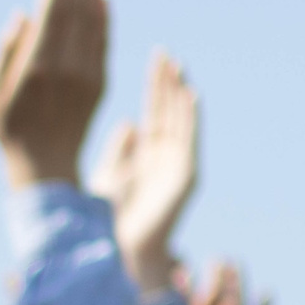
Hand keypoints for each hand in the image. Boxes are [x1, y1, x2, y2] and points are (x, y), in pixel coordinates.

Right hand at [0, 0, 106, 188]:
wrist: (46, 166)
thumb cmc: (10, 128)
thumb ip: (7, 50)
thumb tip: (24, 14)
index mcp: (36, 68)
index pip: (51, 15)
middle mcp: (66, 69)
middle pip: (76, 12)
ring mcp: (87, 77)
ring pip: (94, 23)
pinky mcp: (101, 85)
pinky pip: (105, 42)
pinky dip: (104, 18)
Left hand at [90, 49, 197, 290]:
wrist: (117, 249)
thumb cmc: (111, 218)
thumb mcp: (111, 174)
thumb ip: (121, 150)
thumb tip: (129, 123)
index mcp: (149, 155)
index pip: (156, 111)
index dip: (157, 86)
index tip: (157, 59)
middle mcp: (167, 158)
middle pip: (171, 113)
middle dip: (169, 84)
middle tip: (167, 55)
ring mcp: (178, 166)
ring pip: (182, 123)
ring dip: (181, 95)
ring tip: (178, 68)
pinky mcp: (185, 177)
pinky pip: (191, 141)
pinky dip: (193, 118)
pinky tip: (191, 96)